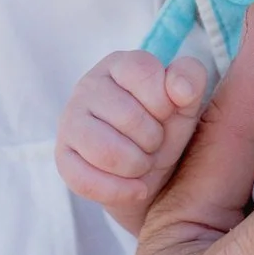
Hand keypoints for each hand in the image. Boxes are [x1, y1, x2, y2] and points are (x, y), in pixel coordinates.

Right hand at [54, 48, 208, 233]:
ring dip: (137, 165)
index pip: (143, 71)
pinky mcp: (62, 157)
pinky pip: (86, 181)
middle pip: (128, 116)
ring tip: (142, 163)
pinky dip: (120, 190)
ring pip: (106, 151)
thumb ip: (191, 79)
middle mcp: (88, 85)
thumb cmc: (166, 128)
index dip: (164, 100)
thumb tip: (178, 87)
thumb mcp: (187, 102)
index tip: (166, 113)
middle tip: (153, 143)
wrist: (150, 173)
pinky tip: (135, 188)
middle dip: (153, 139)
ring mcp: (70, 120)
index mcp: (120, 64)